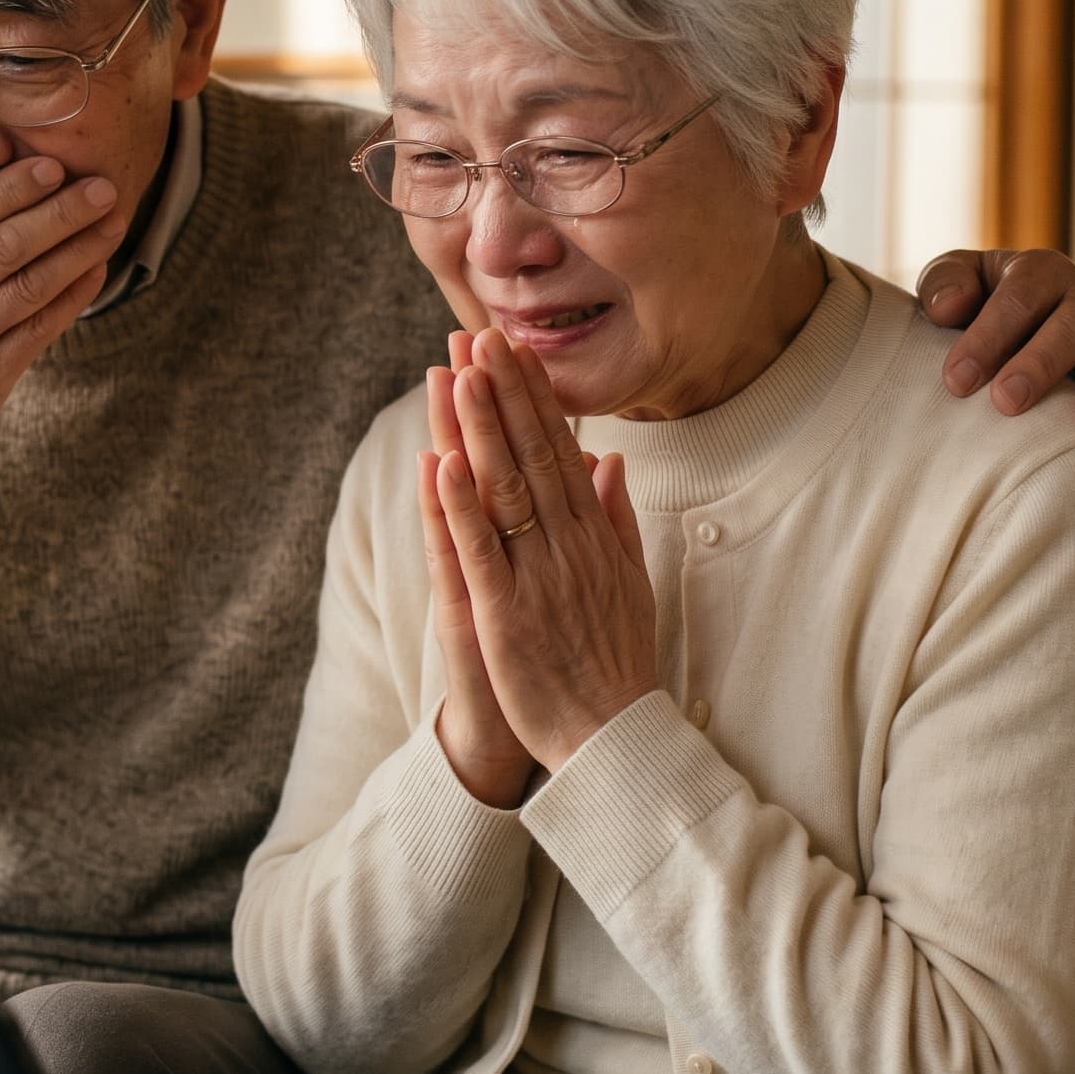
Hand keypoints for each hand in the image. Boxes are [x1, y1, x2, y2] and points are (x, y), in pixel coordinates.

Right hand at [0, 151, 127, 496]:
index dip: (9, 189)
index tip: (50, 166)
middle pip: (3, 247)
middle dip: (59, 212)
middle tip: (102, 186)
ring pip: (29, 286)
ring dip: (78, 250)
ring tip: (112, 221)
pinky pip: (40, 330)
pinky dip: (72, 298)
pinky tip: (97, 270)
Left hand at [431, 330, 658, 771]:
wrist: (613, 738)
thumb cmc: (617, 662)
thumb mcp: (631, 581)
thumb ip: (618, 517)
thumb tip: (611, 458)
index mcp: (595, 536)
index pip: (562, 449)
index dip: (535, 397)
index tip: (515, 350)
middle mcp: (569, 547)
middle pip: (534, 454)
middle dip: (505, 393)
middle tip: (481, 335)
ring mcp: (537, 578)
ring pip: (506, 490)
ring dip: (480, 429)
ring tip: (460, 373)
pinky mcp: (505, 615)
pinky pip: (479, 550)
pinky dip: (461, 506)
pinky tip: (443, 462)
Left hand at [917, 248, 1074, 468]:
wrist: (1007, 329)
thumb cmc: (973, 305)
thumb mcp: (952, 280)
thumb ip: (945, 282)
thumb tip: (949, 308)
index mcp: (1041, 273)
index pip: (1019, 298)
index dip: (988, 337)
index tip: (957, 379)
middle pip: (1072, 327)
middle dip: (1041, 364)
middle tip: (1006, 401)